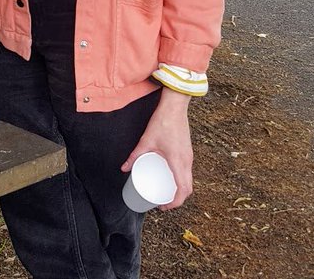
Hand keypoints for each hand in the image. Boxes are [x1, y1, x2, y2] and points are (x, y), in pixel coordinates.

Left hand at [121, 89, 193, 209]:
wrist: (175, 106)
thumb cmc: (162, 122)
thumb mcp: (145, 141)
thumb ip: (134, 156)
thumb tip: (123, 168)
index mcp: (178, 162)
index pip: (182, 190)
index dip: (174, 203)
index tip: (163, 206)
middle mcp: (187, 161)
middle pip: (188, 188)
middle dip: (177, 199)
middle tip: (162, 202)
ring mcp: (189, 156)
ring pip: (189, 180)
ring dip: (180, 189)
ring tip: (165, 192)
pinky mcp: (188, 151)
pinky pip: (188, 171)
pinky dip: (182, 180)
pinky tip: (172, 178)